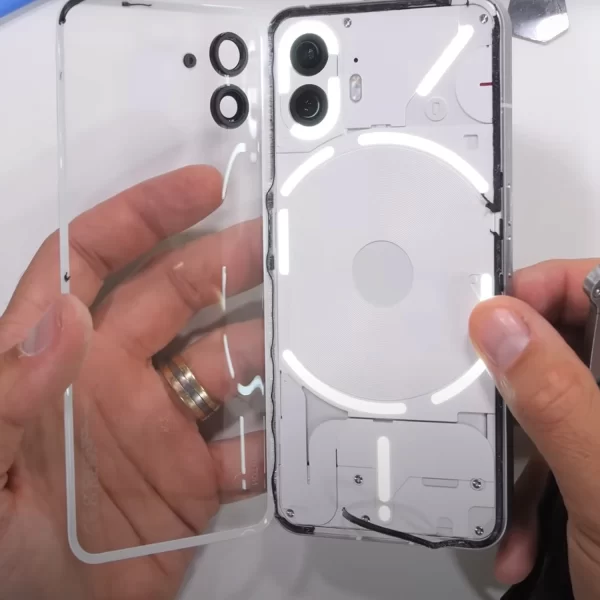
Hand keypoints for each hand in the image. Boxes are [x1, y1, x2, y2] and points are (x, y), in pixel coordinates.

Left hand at [0, 166, 264, 599]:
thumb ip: (9, 391)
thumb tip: (60, 318)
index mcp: (59, 362)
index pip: (93, 260)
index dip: (142, 215)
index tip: (198, 190)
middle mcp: (115, 379)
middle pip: (179, 295)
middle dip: (228, 260)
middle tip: (278, 243)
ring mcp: (162, 423)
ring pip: (226, 360)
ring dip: (266, 343)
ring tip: (307, 326)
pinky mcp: (196, 473)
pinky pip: (248, 439)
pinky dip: (279, 429)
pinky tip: (304, 415)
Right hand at [469, 259, 599, 599]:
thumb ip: (556, 400)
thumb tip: (501, 324)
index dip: (545, 289)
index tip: (490, 316)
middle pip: (563, 348)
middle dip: (512, 386)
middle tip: (480, 405)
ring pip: (548, 406)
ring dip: (516, 454)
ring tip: (503, 489)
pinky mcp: (591, 462)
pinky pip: (550, 452)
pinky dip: (528, 492)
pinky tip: (523, 536)